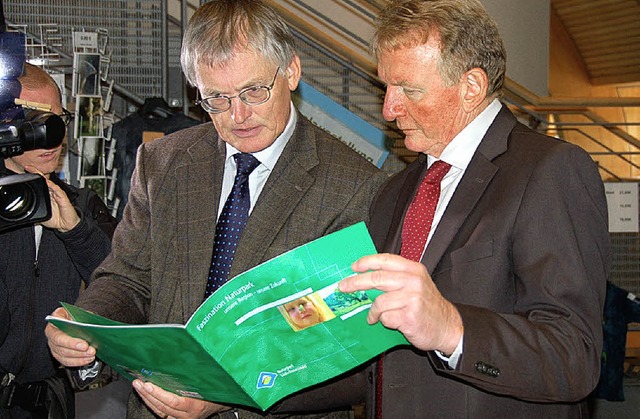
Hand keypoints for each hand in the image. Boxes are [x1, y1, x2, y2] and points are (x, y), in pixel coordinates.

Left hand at [25, 166, 79, 231]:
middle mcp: (52, 193)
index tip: (26, 171)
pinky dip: (52, 186)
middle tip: (28, 167)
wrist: (67, 225)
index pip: (40, 185)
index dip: (33, 178)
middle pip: (44, 181)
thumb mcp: (40, 217)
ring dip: (43, 177)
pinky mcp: (63, 198)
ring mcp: (57, 195)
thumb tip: (25, 217)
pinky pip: (57, 190)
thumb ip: (34, 215)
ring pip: (50, 183)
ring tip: (36, 172)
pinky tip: (47, 182)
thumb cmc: (56, 220)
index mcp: (47, 196)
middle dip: (36, 173)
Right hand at [45, 307, 95, 366]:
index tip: (84, 345)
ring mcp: (54, 346)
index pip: (59, 336)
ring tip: (91, 355)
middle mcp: (52, 335)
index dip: (71, 342)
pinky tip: (87, 359)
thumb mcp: (78, 312)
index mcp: (54, 323)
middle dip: (78, 351)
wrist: (71, 318)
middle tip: (91, 351)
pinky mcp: (59, 354)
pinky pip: (67, 361)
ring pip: (64, 356)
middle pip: (62, 348)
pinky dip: (78, 361)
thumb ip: (84, 318)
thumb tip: (94, 327)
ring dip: (79, 357)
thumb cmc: (74, 314)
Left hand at [133, 380, 228, 418]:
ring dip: (148, 399)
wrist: (223, 403)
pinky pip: (162, 413)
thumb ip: (197, 375)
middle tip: (138, 382)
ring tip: (139, 387)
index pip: (174, 402)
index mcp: (196, 406)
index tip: (148, 385)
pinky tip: (147, 395)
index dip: (159, 394)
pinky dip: (153, 404)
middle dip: (148, 394)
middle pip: (163, 407)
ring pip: (160, 411)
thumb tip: (185, 359)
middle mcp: (188, 416)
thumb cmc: (218, 390)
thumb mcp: (209, 382)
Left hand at [339, 253, 462, 353]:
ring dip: (372, 312)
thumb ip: (396, 277)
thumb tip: (365, 275)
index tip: (353, 267)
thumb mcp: (416, 284)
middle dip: (356, 283)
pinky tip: (388, 323)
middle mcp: (413, 281)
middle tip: (344, 287)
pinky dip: (383, 321)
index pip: (385, 260)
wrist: (447, 326)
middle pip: (377, 278)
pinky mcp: (410, 317)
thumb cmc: (426, 305)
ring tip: (372, 317)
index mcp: (414, 270)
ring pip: (379, 301)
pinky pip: (386, 317)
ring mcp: (412, 299)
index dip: (366, 262)